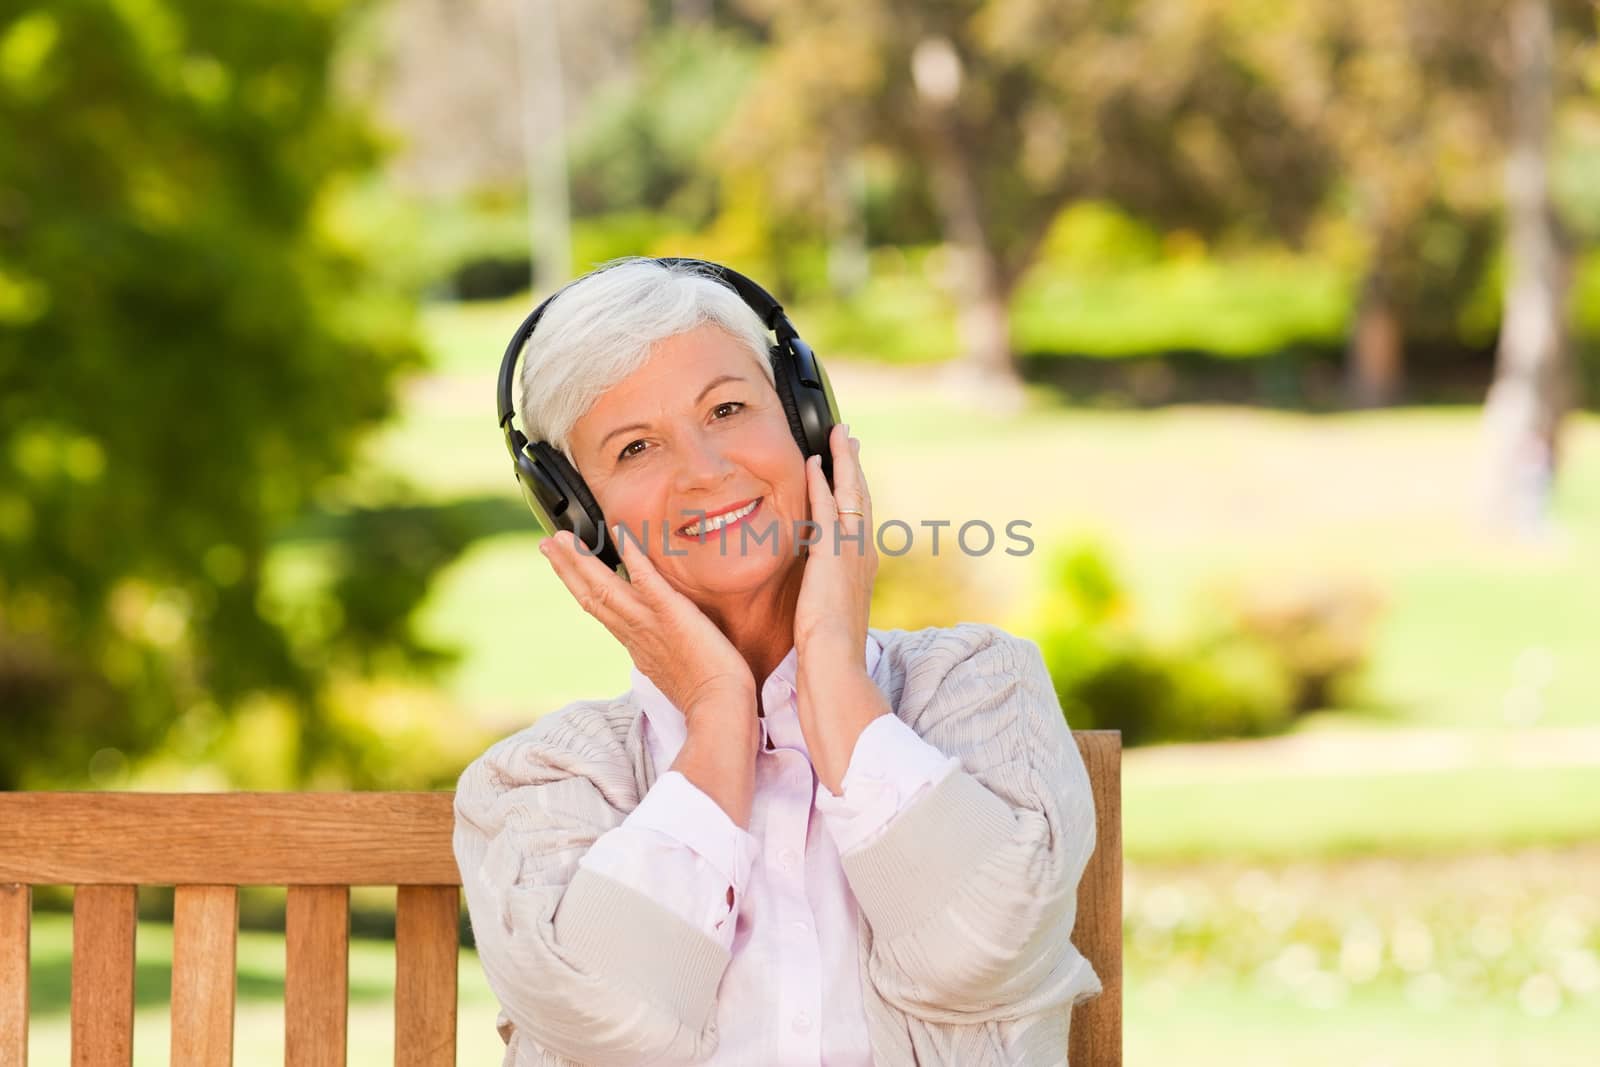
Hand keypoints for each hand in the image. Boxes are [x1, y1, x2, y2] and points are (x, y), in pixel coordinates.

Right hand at [539, 526, 754, 723]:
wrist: (719, 708)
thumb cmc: (707, 697)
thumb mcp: (674, 672)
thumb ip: (662, 654)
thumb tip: (657, 649)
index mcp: (635, 645)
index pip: (600, 611)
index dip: (580, 588)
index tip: (566, 570)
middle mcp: (634, 633)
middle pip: (591, 595)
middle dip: (567, 568)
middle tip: (547, 542)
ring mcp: (649, 623)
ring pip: (606, 587)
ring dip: (581, 560)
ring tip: (561, 536)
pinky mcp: (671, 614)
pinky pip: (646, 580)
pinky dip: (631, 555)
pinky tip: (619, 532)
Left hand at [794, 423, 876, 662]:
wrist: (835, 663)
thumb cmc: (829, 652)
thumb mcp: (829, 616)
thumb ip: (825, 596)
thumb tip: (817, 594)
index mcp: (862, 568)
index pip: (860, 519)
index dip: (857, 490)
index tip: (851, 469)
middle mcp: (864, 554)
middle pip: (862, 497)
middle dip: (855, 466)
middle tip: (849, 438)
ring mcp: (851, 551)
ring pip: (851, 494)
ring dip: (843, 461)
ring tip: (839, 435)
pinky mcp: (833, 552)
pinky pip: (828, 506)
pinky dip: (822, 481)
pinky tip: (813, 462)